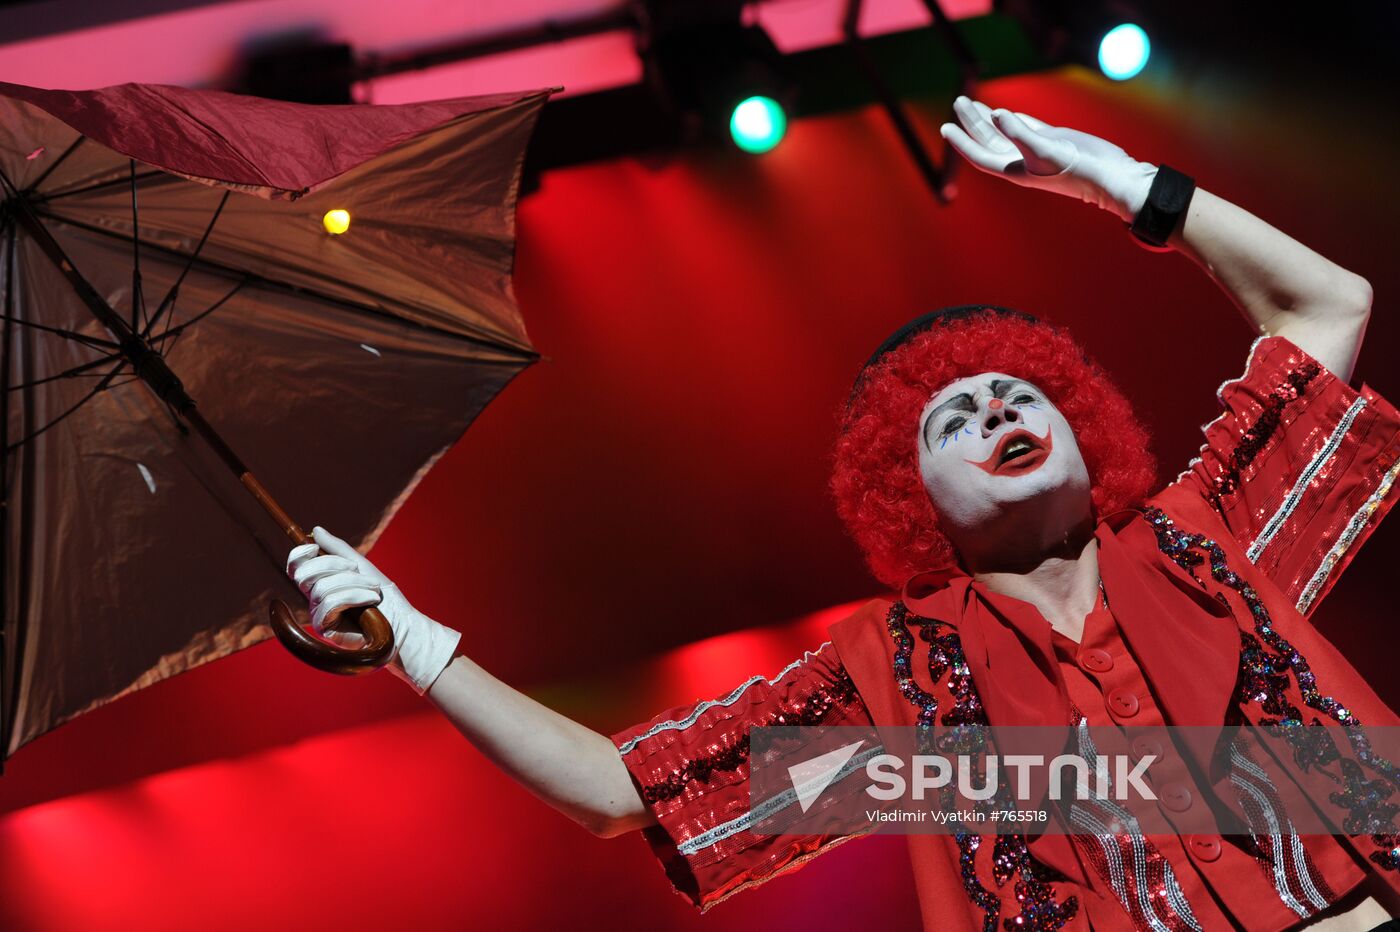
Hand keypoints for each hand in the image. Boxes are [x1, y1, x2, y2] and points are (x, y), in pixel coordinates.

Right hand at [285, 527, 461, 694]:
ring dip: (354, 582)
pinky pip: (330, 603)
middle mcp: (315, 598)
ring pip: (322, 588)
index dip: (300, 553)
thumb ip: (338, 549)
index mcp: (322, 582)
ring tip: (374, 589)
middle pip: (303, 573)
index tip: (316, 547)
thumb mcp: (363, 567)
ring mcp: (319, 614)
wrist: (403, 626)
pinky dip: (354, 596)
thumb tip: (316, 530)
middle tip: (357, 569)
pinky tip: (370, 600)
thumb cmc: (387, 600)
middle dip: (333, 564)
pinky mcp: (325, 628)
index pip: (296, 566)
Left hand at [940, 96, 1156, 220]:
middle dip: (972, 121)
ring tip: (972, 104)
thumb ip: (1020, 132)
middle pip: (987, 140)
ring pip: (1004, 132)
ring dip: (988, 118)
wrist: (1110, 176)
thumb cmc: (1078, 170)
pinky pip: (1025, 128)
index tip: (945, 126)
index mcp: (1014, 169)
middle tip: (959, 101)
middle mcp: (1020, 161)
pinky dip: (1013, 119)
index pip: (979, 154)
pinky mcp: (1052, 141)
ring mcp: (1035, 151)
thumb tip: (997, 114)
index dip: (961, 141)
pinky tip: (1004, 112)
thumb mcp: (1046, 149)